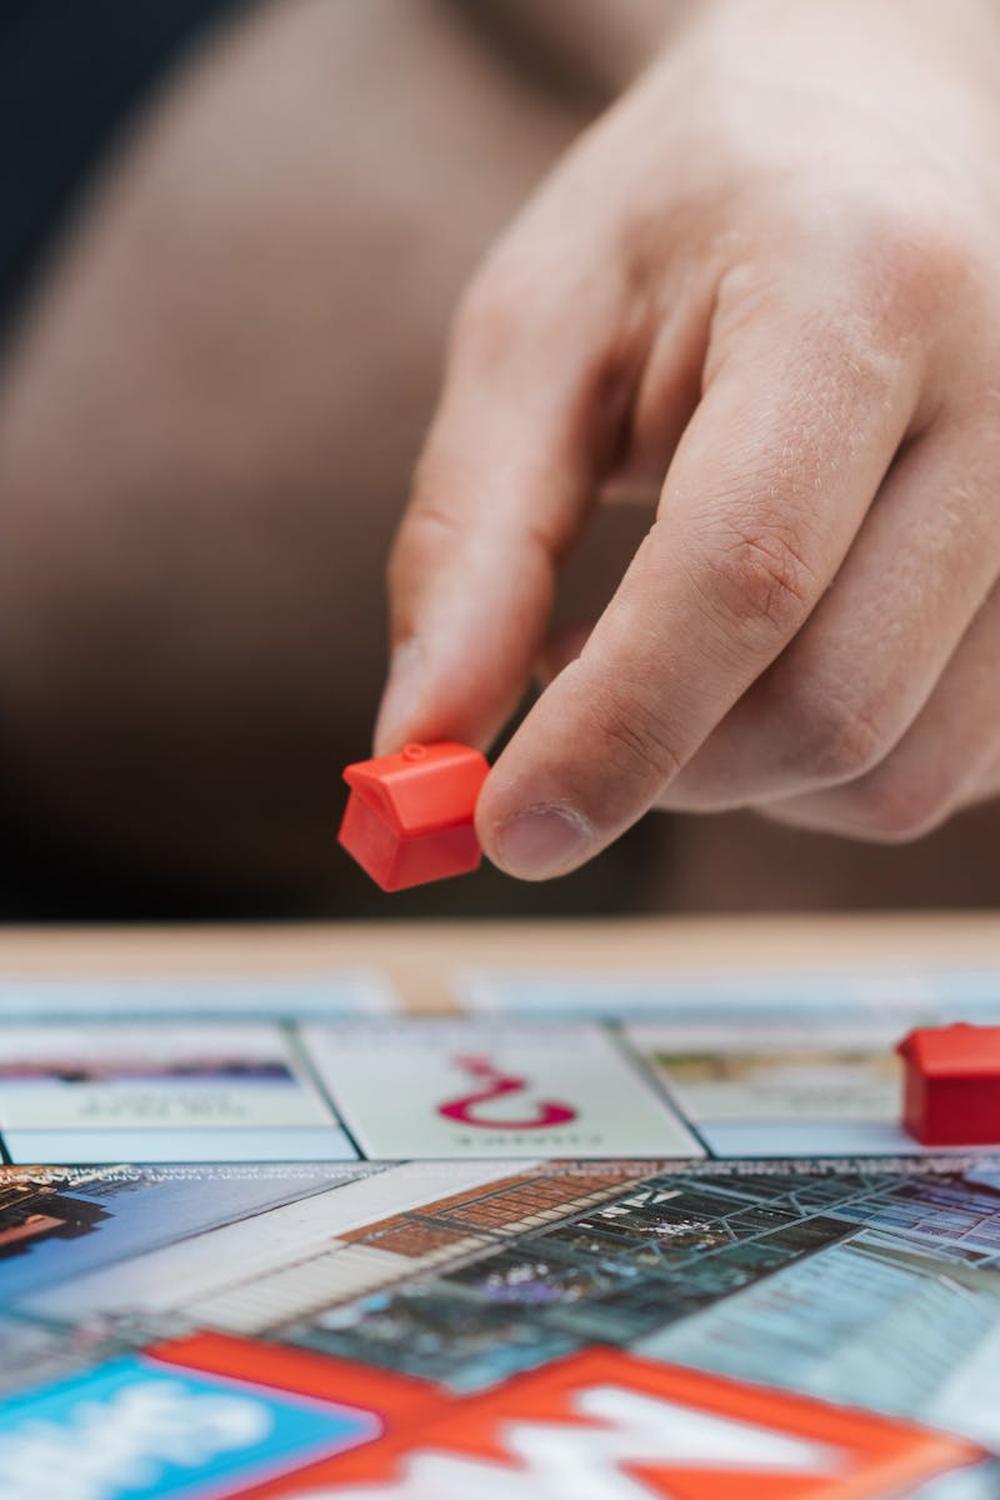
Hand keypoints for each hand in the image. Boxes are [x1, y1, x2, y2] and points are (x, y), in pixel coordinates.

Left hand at [376, 0, 999, 878]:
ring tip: (662, 659)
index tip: (502, 829)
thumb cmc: (685, 221)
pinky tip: (764, 662)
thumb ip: (477, 543)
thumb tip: (422, 742)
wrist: (874, 137)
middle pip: (832, 706)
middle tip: (563, 703)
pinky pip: (950, 765)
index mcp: (865, 293)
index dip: (614, 732)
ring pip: (900, 771)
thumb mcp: (542, 333)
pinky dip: (823, 768)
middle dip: (663, 767)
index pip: (745, 573)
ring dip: (740, 777)